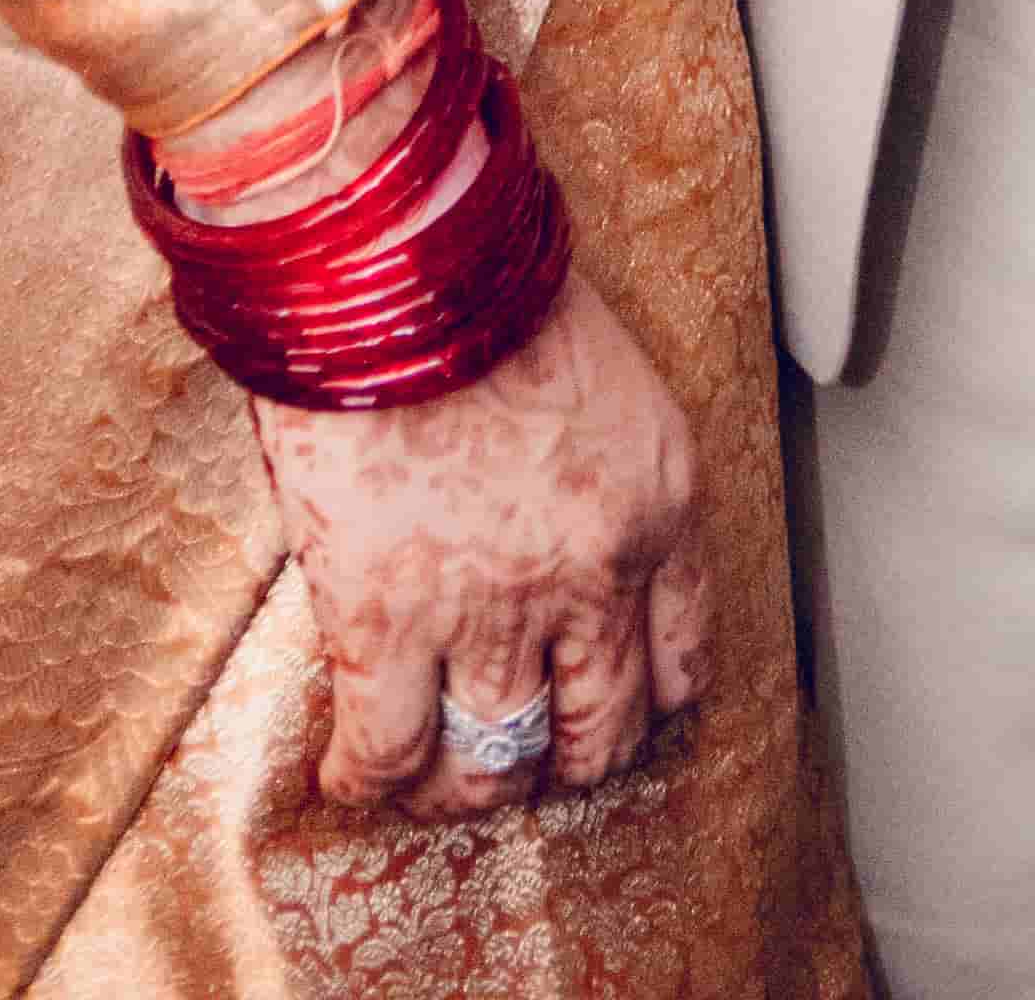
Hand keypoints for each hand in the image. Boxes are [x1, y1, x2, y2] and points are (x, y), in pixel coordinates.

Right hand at [256, 265, 709, 823]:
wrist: (397, 248)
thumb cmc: (482, 276)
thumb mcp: (594, 372)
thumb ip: (590, 465)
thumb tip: (539, 524)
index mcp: (660, 500)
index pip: (681, 659)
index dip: (639, 704)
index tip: (604, 708)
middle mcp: (595, 573)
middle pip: (599, 734)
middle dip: (562, 762)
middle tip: (524, 760)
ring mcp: (492, 608)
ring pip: (496, 764)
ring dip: (466, 786)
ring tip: (434, 779)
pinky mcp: (387, 620)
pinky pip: (389, 753)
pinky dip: (371, 780)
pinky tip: (352, 774)